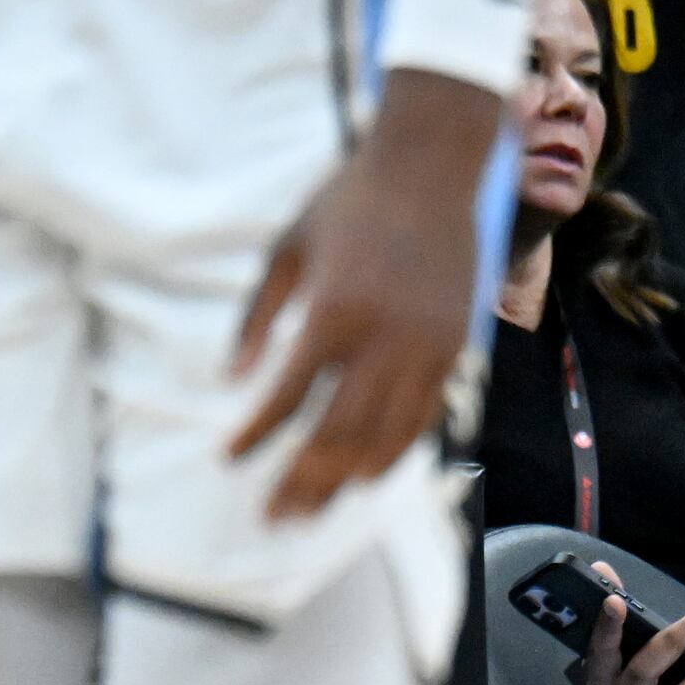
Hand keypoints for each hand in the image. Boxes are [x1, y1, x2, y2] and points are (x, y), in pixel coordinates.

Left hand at [229, 68, 496, 520]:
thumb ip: (257, 317)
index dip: (258, 436)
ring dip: (345, 479)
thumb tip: (233, 379)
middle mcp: (384, 338)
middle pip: (338, 433)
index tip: (231, 461)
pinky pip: (423, 417)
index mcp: (335, 311)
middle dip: (303, 480)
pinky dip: (393, 452)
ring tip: (315, 510)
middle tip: (275, 517)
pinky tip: (365, 474)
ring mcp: (426, 347)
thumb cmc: (349, 200)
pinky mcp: (454, 347)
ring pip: (385, 436)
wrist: (431, 167)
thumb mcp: (286, 247)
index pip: (290, 397)